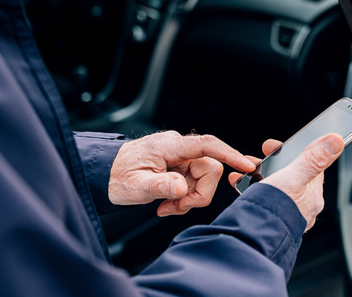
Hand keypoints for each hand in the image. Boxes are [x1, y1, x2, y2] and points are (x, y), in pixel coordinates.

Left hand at [109, 131, 255, 216]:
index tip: (246, 164)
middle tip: (176, 207)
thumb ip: (160, 186)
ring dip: (189, 199)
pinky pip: (195, 183)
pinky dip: (185, 198)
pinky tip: (168, 203)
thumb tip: (183, 187)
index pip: (206, 145)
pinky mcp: (181, 166)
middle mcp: (179, 147)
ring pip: (204, 179)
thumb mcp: (134, 187)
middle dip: (198, 194)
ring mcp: (181, 157)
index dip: (229, 153)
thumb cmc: (116, 176)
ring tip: (166, 207)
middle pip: (210, 169)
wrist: (105, 174)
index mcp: (169, 146)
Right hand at [228, 133, 344, 231]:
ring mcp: (285, 214)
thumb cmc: (275, 211)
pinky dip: (250, 191)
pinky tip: (240, 186)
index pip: (310, 165)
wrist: (252, 240)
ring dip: (259, 177)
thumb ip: (314, 158)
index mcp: (312, 195)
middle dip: (272, 164)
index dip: (295, 150)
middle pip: (290, 175)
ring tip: (245, 173)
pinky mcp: (268, 220)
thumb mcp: (294, 177)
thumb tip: (336, 141)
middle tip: (256, 160)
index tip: (277, 145)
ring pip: (274, 187)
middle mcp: (302, 207)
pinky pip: (261, 200)